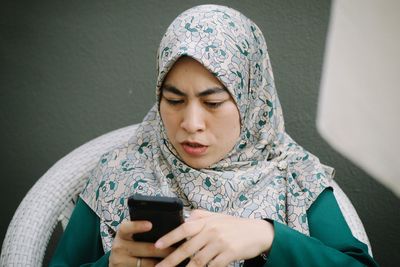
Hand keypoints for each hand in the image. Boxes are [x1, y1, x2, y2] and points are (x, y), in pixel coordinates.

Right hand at [109, 220, 173, 266]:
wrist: (118, 261)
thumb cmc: (131, 244)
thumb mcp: (132, 236)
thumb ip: (144, 232)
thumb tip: (168, 229)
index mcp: (122, 234)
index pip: (127, 227)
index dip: (138, 226)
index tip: (150, 225)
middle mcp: (118, 247)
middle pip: (144, 248)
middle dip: (163, 250)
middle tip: (178, 249)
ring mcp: (119, 261)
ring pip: (146, 263)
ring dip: (162, 262)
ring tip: (174, 259)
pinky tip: (165, 266)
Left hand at [154, 210, 273, 266]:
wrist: (258, 232)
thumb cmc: (234, 225)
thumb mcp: (217, 216)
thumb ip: (200, 216)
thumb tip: (185, 219)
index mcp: (207, 221)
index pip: (184, 228)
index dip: (170, 237)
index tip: (157, 246)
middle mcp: (212, 231)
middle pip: (187, 248)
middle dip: (171, 260)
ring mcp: (221, 243)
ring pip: (198, 261)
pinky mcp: (229, 254)